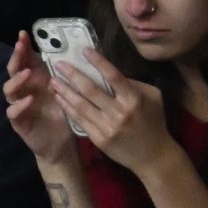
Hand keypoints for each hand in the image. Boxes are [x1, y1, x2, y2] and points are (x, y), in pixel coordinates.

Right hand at [3, 33, 82, 167]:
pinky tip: (28, 100)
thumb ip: (62, 74)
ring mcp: (18, 105)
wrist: (61, 142)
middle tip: (20, 46)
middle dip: (16, 57)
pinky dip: (19, 105)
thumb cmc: (62, 113)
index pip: (24, 59)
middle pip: (13, 70)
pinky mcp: (18, 121)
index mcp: (34, 80)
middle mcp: (23, 90)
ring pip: (8, 89)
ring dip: (17, 80)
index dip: (22, 47)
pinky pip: (13, 112)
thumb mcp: (64, 91)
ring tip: (27, 73)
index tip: (23, 34)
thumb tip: (72, 51)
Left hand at [50, 43, 175, 176]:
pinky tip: (60, 98)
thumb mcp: (152, 98)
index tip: (84, 50)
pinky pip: (80, 120)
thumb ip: (133, 83)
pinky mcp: (99, 139)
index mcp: (134, 99)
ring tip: (53, 80)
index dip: (98, 62)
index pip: (113, 76)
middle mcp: (120, 112)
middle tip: (59, 64)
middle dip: (73, 75)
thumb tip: (109, 71)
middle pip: (91, 90)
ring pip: (81, 105)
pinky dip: (68, 108)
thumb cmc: (153, 122)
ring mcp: (108, 127)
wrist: (154, 157)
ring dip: (65, 91)